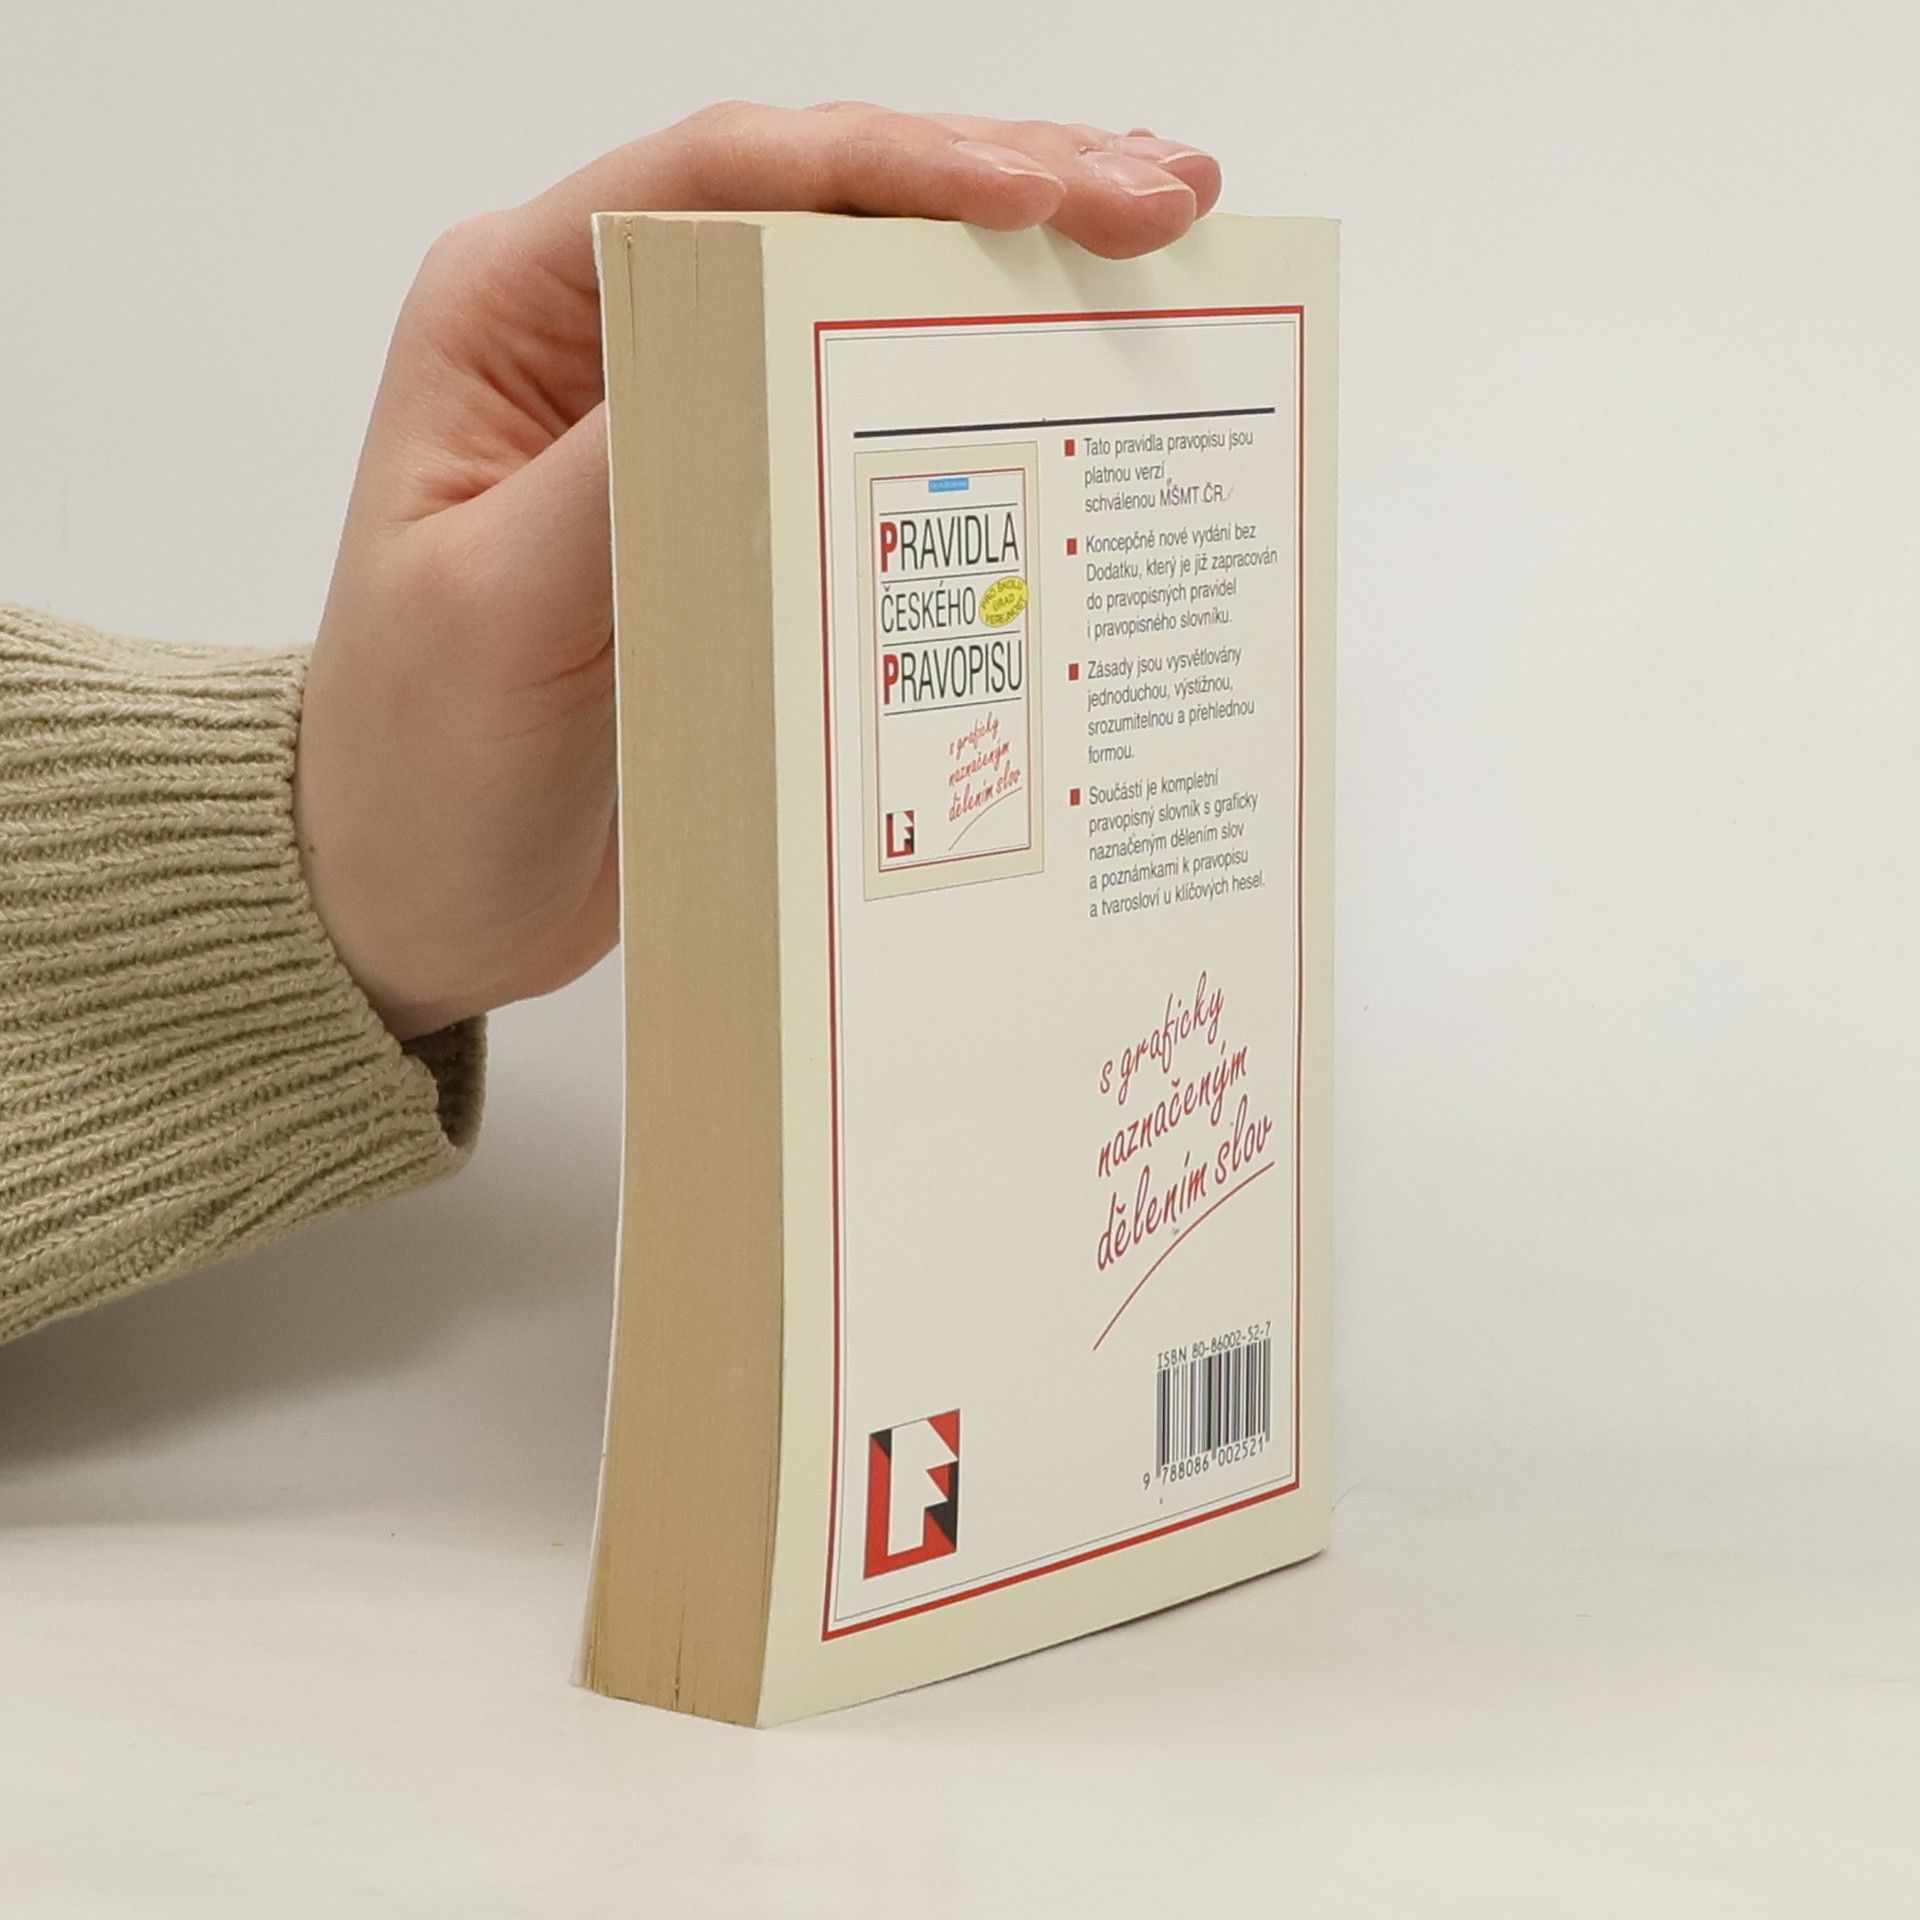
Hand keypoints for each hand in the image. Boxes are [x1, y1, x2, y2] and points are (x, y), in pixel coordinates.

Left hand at [294, 102, 1223, 1038]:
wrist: (419, 892)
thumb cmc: (416, 764)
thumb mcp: (492, 618)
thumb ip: (616, 478)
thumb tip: (766, 359)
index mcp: (516, 311)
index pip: (722, 178)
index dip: (896, 167)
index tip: (1045, 194)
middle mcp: (607, 337)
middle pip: (818, 206)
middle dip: (1000, 187)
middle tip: (1162, 201)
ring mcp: (683, 418)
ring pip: (864, 294)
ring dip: (1011, 266)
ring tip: (1162, 245)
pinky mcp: (739, 506)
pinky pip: (873, 416)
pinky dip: (980, 384)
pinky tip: (1079, 366)